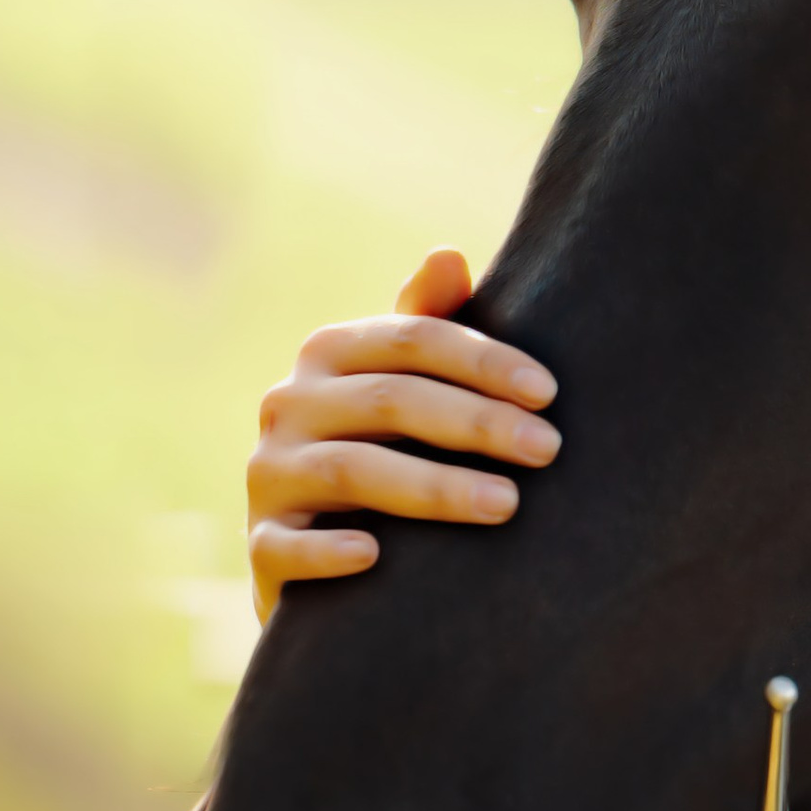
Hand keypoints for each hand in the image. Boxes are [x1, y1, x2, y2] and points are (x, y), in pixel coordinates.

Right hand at [247, 246, 559, 620]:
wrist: (326, 552)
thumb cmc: (390, 446)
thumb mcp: (410, 383)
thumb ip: (430, 322)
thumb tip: (448, 253)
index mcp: (330, 351)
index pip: (412, 337)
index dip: (483, 360)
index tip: (549, 393)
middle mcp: (288, 402)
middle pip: (391, 399)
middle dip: (477, 422)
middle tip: (547, 450)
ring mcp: (269, 474)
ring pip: (352, 469)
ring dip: (434, 487)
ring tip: (507, 504)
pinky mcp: (261, 545)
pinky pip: (287, 547)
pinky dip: (328, 551)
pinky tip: (375, 557)